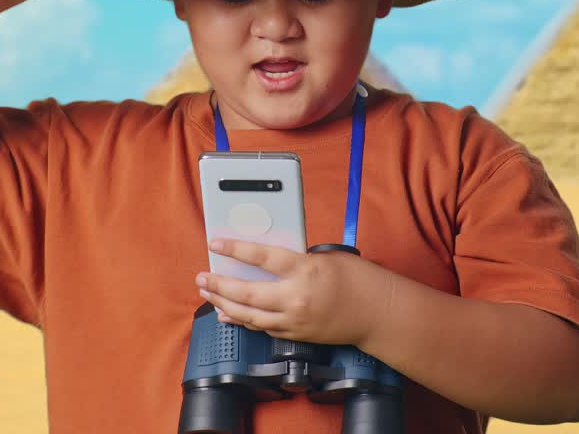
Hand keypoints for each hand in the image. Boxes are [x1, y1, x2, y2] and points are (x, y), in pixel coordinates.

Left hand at [194, 239, 396, 346]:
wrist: (377, 313)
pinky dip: (242, 320)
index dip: (235, 249)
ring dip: (224, 304)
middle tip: (202, 277)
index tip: (216, 243)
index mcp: (304, 270)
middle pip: (247, 293)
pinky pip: (262, 327)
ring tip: (208, 294)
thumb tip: (266, 259)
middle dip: (219, 284)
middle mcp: (296, 297)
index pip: (261, 257)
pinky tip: (229, 314)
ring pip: (249, 315)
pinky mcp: (296, 334)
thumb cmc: (356, 279)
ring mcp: (295, 320)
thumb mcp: (325, 257)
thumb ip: (295, 258)